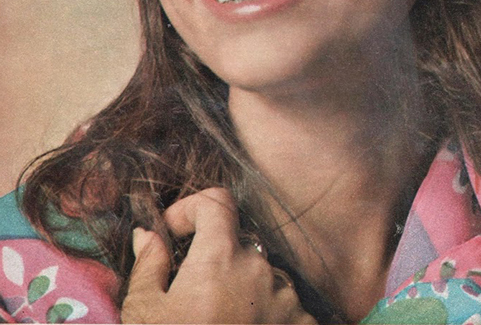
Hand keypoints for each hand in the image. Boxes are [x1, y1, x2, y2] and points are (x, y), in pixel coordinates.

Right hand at [122, 188, 316, 323]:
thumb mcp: (145, 312)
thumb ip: (149, 264)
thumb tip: (148, 233)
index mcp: (221, 257)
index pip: (218, 201)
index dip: (193, 208)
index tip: (175, 235)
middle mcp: (261, 269)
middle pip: (238, 245)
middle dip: (214, 262)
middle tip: (190, 297)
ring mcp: (286, 297)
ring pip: (260, 277)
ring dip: (240, 291)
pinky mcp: (302, 323)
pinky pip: (283, 306)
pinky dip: (264, 315)